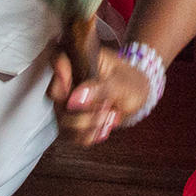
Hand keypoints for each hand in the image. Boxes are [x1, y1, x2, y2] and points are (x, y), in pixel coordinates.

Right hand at [45, 15, 152, 146]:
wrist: (137, 97)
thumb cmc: (131, 82)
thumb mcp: (124, 83)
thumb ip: (101, 88)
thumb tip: (75, 98)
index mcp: (82, 60)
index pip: (58, 60)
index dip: (60, 73)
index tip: (75, 90)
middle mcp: (69, 81)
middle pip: (57, 99)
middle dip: (82, 111)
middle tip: (106, 108)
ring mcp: (68, 102)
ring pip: (62, 121)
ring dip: (88, 126)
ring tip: (109, 117)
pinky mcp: (71, 121)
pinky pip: (70, 135)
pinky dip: (88, 135)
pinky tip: (104, 128)